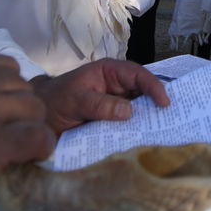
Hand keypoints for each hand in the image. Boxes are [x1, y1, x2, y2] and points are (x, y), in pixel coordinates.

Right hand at [0, 53, 53, 210]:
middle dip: (19, 113)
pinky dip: (39, 148)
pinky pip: (37, 137)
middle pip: (24, 88)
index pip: (6, 66)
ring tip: (14, 149)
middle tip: (6, 136)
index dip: (8, 91)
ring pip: (35, 110)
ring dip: (29, 129)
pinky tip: (27, 158)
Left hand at [34, 59, 170, 134]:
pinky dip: (138, 130)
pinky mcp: (112, 121)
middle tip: (173, 118)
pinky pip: (129, 124)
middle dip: (157, 103)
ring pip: (139, 108)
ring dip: (150, 118)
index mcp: (108, 72)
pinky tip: (146, 138)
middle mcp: (115, 86)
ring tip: (165, 130)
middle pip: (143, 91)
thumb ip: (100, 104)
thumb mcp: (75, 101)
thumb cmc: (53, 102)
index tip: (164, 102)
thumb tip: (129, 111)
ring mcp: (115, 104)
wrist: (37, 120)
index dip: (153, 86)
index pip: (137, 74)